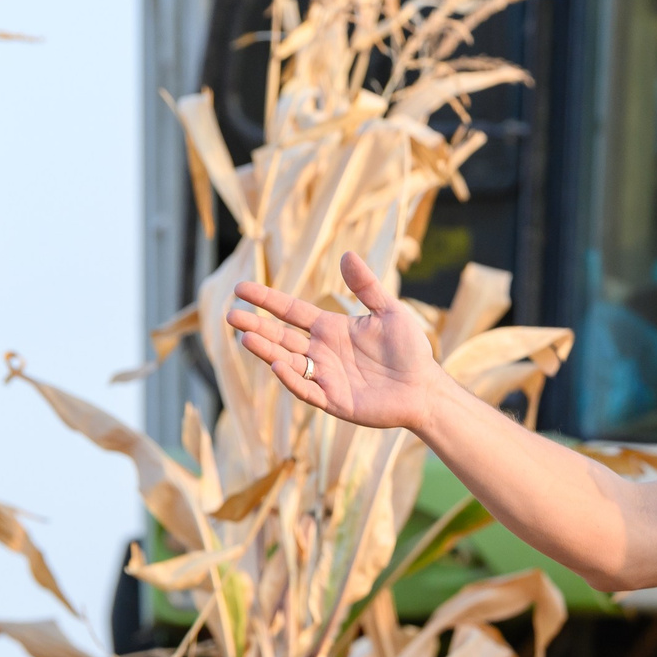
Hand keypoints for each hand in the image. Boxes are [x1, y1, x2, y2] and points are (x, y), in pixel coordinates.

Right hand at [228, 251, 448, 432]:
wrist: (425, 388)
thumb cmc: (410, 350)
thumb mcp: (389, 312)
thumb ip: (367, 287)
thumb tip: (347, 255)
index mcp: (331, 329)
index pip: (291, 312)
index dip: (267, 300)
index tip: (240, 289)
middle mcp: (322, 352)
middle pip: (281, 337)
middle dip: (256, 326)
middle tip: (230, 315)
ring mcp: (326, 377)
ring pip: (288, 361)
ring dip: (266, 351)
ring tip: (245, 338)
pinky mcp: (334, 401)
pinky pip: (307, 389)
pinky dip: (292, 379)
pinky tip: (277, 365)